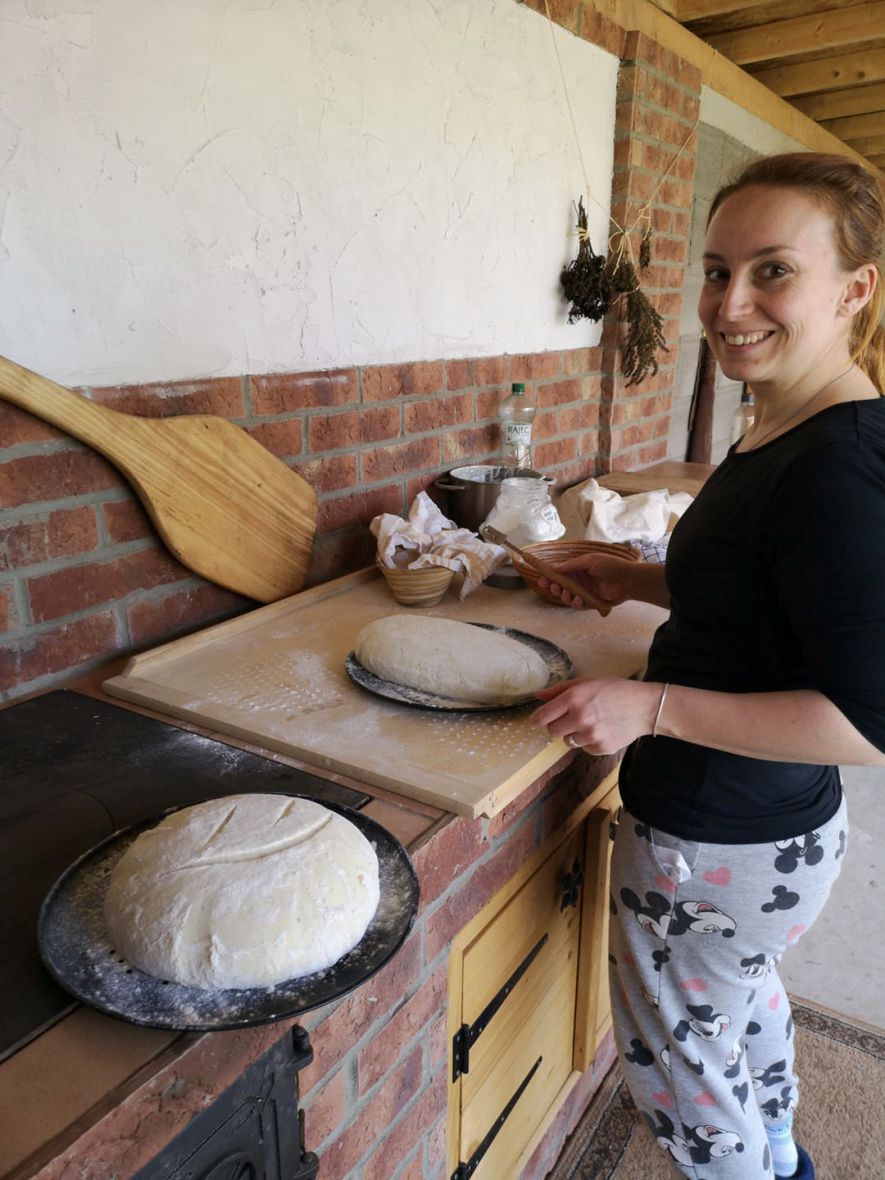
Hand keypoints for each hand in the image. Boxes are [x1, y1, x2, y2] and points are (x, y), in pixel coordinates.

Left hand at [532, 677, 662, 754]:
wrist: (644, 707)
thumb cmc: (615, 690)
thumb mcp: (587, 682)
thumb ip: (560, 690)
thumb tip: (537, 695)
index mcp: (574, 699)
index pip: (543, 716)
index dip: (538, 719)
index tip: (539, 719)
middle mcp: (580, 718)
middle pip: (551, 731)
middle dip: (557, 725)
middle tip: (570, 718)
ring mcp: (590, 735)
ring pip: (567, 741)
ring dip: (574, 733)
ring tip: (590, 723)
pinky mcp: (600, 748)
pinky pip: (583, 748)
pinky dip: (588, 742)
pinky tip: (601, 730)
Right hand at [536, 553, 636, 610]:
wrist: (628, 580)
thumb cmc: (610, 566)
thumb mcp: (589, 561)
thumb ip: (571, 565)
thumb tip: (553, 567)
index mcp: (579, 569)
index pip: (560, 574)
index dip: (550, 577)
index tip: (542, 580)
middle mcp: (580, 581)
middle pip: (562, 586)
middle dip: (555, 588)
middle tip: (553, 588)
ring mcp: (585, 593)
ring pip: (568, 597)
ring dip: (564, 596)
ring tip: (567, 593)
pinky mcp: (591, 603)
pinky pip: (578, 605)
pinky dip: (575, 604)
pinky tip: (577, 600)